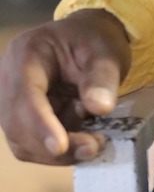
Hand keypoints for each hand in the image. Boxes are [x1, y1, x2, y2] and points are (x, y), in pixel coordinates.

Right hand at [0, 10, 130, 165]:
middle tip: (93, 147)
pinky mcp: (22, 118)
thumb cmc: (95, 39)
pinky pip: (33, 144)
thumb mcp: (106, 52)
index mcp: (25, 54)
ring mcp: (12, 101)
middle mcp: (9, 79)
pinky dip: (59, 150)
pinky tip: (84, 138)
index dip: (40, 124)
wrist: (89, 38)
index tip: (60, 147)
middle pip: (17, 125)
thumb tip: (100, 108)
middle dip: (53, 145)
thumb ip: (102, 78)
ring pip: (23, 142)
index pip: (24, 95)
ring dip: (58, 153)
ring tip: (94, 142)